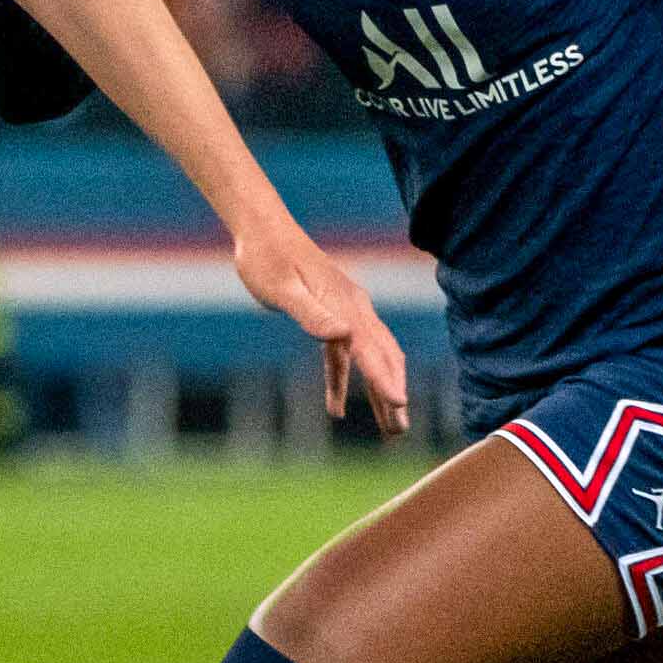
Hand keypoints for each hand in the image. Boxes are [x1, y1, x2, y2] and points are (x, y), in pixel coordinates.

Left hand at [233, 226, 410, 436]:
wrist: (262, 230)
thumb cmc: (267, 259)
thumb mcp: (283, 289)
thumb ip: (312, 314)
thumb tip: (343, 335)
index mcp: (345, 306)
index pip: (370, 349)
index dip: (385, 379)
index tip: (400, 405)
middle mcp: (354, 309)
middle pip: (382, 357)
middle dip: (392, 394)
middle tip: (399, 431)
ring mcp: (346, 311)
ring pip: (370, 358)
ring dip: (378, 392)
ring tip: (388, 428)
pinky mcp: (333, 314)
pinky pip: (345, 356)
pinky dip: (344, 380)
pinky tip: (336, 407)